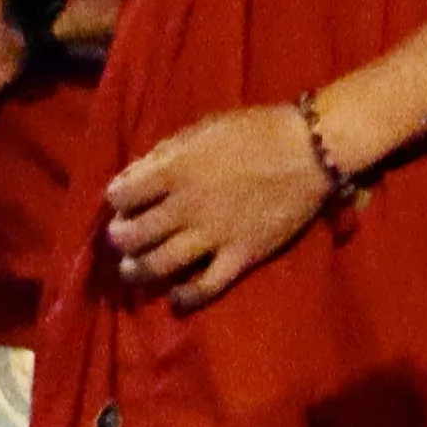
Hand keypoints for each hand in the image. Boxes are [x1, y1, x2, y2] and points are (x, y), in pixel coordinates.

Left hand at [104, 98, 343, 308]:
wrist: (310, 151)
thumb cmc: (256, 131)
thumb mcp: (203, 128)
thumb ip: (167, 152)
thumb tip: (137, 174)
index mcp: (174, 169)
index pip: (122, 194)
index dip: (117, 198)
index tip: (122, 200)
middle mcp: (186, 206)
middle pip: (133, 234)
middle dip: (120, 237)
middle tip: (122, 237)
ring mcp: (213, 236)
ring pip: (159, 264)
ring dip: (138, 270)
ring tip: (133, 269)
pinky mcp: (239, 257)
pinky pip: (205, 287)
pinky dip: (184, 297)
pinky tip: (175, 298)